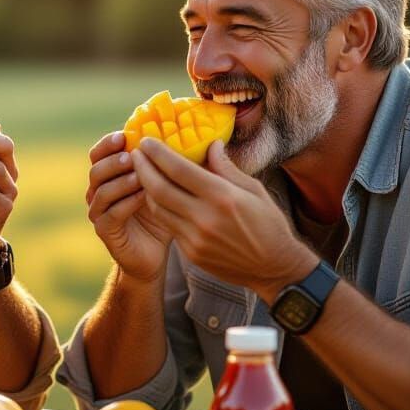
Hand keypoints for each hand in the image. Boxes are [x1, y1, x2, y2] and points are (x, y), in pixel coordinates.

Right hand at [86, 131, 172, 282]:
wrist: (153, 253)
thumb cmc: (160, 214)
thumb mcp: (165, 186)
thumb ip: (167, 164)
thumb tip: (194, 139)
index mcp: (109, 176)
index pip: (99, 153)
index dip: (108, 143)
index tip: (124, 135)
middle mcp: (98, 192)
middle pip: (96, 170)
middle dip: (113, 161)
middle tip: (132, 156)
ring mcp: (99, 212)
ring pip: (101, 191)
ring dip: (120, 181)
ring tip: (140, 175)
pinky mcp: (105, 231)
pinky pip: (110, 214)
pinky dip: (125, 203)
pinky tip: (143, 197)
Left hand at [132, 137, 315, 301]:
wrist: (274, 268)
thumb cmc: (268, 224)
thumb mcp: (254, 189)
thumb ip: (227, 168)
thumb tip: (211, 144)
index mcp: (222, 197)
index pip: (179, 169)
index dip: (158, 153)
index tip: (147, 142)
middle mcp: (205, 218)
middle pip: (159, 188)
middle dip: (143, 168)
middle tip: (135, 154)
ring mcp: (195, 238)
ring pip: (158, 208)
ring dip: (146, 188)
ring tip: (142, 173)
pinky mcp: (191, 253)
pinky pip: (168, 225)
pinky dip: (160, 208)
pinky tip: (157, 196)